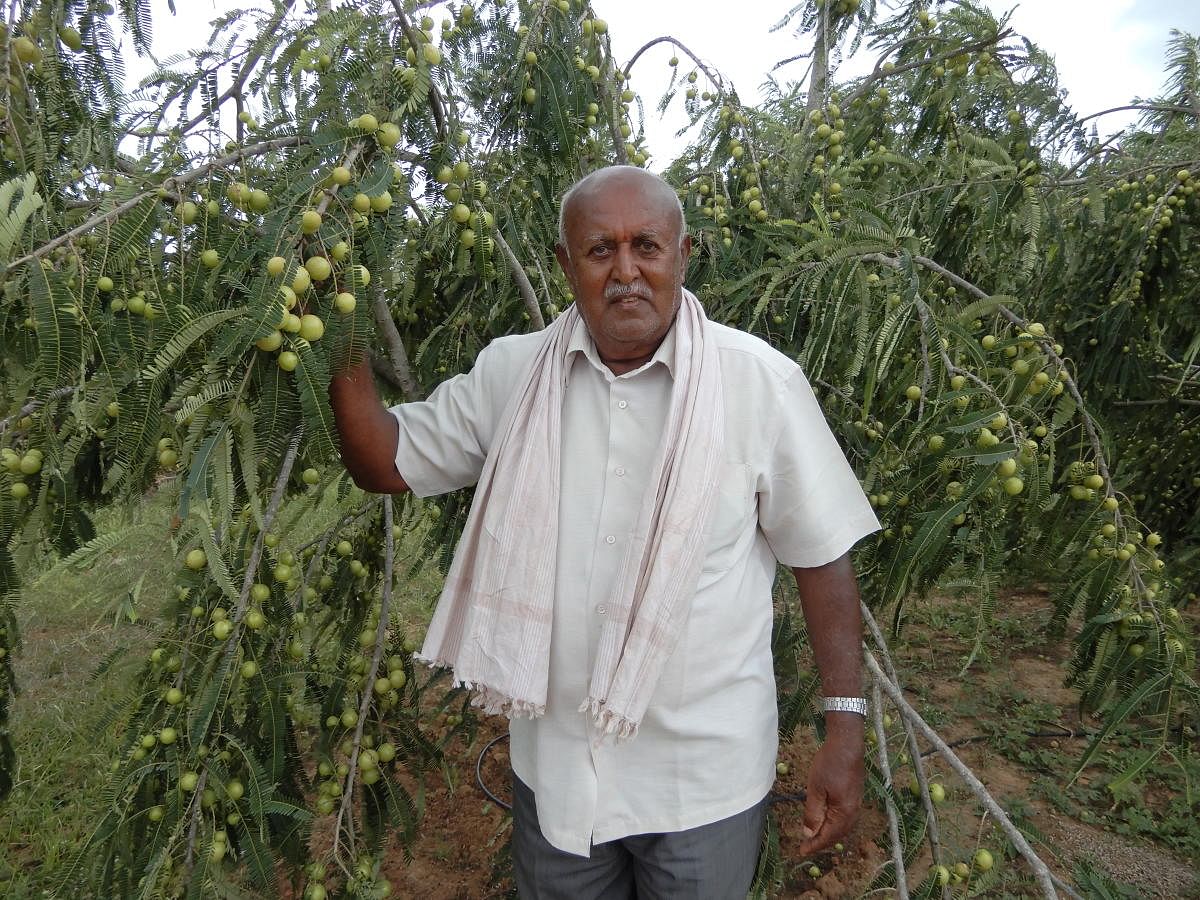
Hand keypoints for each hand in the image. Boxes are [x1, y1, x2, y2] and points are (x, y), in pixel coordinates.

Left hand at [798, 732, 863, 855]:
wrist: (847, 744)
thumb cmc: (829, 764)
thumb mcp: (816, 789)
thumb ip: (813, 812)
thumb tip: (808, 833)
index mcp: (844, 812)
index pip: (829, 836)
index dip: (815, 844)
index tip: (802, 851)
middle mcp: (853, 811)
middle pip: (839, 835)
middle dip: (823, 842)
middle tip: (808, 846)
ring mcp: (856, 803)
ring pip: (844, 827)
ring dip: (830, 834)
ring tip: (816, 836)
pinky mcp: (855, 795)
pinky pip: (846, 817)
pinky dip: (836, 824)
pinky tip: (828, 820)